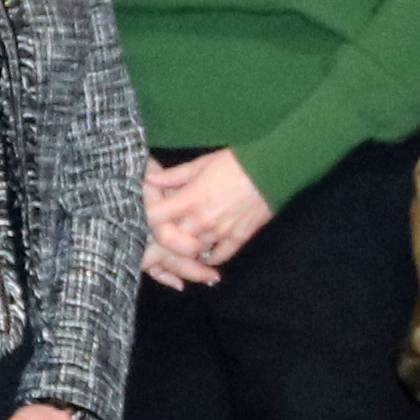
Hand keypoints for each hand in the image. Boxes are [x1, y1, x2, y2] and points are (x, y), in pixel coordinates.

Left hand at [141, 150, 271, 288]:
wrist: (271, 168)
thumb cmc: (235, 162)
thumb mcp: (200, 164)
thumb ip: (173, 176)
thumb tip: (149, 178)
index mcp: (189, 200)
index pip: (154, 219)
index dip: (147, 217)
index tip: (150, 213)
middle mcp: (201, 221)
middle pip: (170, 242)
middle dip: (163, 239)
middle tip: (163, 234)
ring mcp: (220, 233)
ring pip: (193, 253)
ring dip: (185, 249)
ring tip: (182, 242)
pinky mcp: (238, 238)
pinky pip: (218, 257)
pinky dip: (209, 257)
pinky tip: (205, 252)